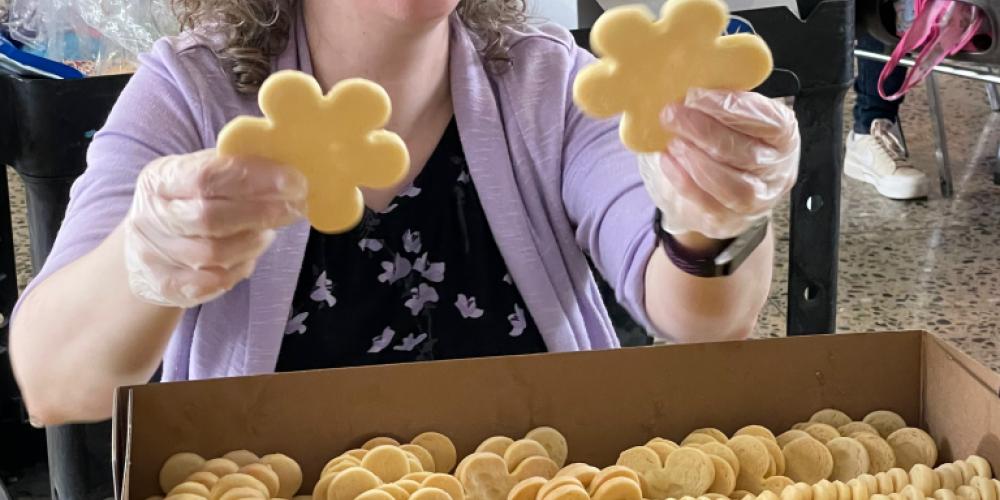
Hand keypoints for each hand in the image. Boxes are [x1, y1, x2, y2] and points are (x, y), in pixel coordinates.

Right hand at [124, 150, 306, 307]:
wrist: (148, 249)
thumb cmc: (186, 204)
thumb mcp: (197, 176)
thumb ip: (233, 170)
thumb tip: (285, 171)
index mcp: (160, 179)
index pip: (207, 175)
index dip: (255, 179)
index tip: (294, 181)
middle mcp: (151, 215)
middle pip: (211, 217)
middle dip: (262, 213)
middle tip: (295, 208)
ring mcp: (154, 254)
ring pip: (215, 254)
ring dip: (253, 242)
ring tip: (269, 232)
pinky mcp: (165, 285)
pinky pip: (213, 282)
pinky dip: (239, 268)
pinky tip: (249, 256)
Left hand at [639, 88, 799, 240]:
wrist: (711, 192)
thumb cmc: (722, 144)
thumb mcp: (728, 119)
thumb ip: (717, 104)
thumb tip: (685, 81)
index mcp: (782, 135)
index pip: (768, 120)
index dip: (732, 107)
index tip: (696, 95)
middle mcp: (777, 169)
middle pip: (745, 152)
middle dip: (704, 130)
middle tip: (672, 113)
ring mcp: (757, 199)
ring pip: (732, 184)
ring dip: (697, 159)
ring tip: (672, 140)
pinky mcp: (730, 220)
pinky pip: (708, 203)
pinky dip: (684, 181)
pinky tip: (667, 160)